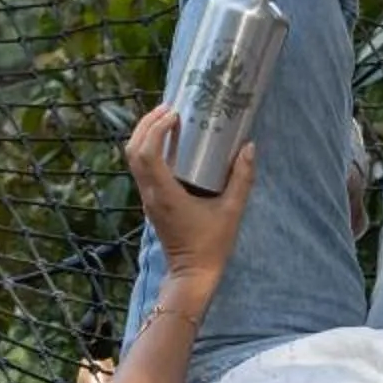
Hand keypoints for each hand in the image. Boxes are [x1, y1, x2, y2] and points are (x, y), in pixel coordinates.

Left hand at [126, 103, 256, 293]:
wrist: (192, 274)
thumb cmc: (211, 245)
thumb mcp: (232, 211)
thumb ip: (242, 178)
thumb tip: (249, 147)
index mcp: (165, 194)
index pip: (147, 154)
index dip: (155, 129)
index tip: (174, 114)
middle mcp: (150, 194)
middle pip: (133, 151)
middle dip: (146, 125)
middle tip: (168, 108)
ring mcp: (148, 198)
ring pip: (134, 159)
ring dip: (145, 135)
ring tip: (167, 118)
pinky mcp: (152, 201)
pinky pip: (142, 169)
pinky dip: (149, 149)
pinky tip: (169, 142)